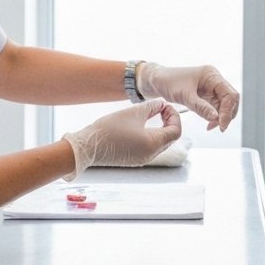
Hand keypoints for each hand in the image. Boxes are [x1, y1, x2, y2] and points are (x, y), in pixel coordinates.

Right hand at [61, 99, 181, 178]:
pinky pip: (150, 148)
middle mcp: (151, 154)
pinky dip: (151, 136)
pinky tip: (141, 126)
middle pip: (170, 138)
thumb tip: (161, 103)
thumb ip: (151, 107)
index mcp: (153, 144)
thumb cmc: (108, 129)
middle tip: (160, 108)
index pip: (176, 130)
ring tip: (151, 115)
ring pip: (161, 143)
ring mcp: (143, 159)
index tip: (165, 106)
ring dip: (160, 128)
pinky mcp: (134, 160)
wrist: (88, 147)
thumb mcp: (133, 113)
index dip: (174, 116)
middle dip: (168, 121)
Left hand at [137, 63, 239, 130]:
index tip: (221, 125)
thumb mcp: (184, 96)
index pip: (230, 94)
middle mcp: (214, 80)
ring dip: (221, 117)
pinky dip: (215, 116)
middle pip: (231, 99)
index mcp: (211, 75)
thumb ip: (201, 107)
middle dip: (227, 114)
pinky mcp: (206, 95)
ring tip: (211, 127)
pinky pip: (216, 107)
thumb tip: (216, 118)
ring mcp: (211, 87)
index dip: (228, 111)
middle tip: (218, 128)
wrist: (156, 81)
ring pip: (225, 105)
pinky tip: (209, 124)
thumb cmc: (169, 83)